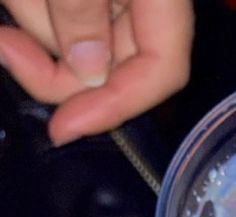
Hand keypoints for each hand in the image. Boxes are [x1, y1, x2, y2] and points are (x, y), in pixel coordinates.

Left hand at [0, 0, 193, 144]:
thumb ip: (82, 10)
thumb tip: (89, 69)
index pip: (162, 69)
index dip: (115, 106)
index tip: (63, 127)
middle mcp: (145, 1)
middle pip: (111, 64)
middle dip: (55, 64)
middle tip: (7, 47)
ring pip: (74, 40)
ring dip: (33, 17)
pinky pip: (56, 16)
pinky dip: (31, 8)